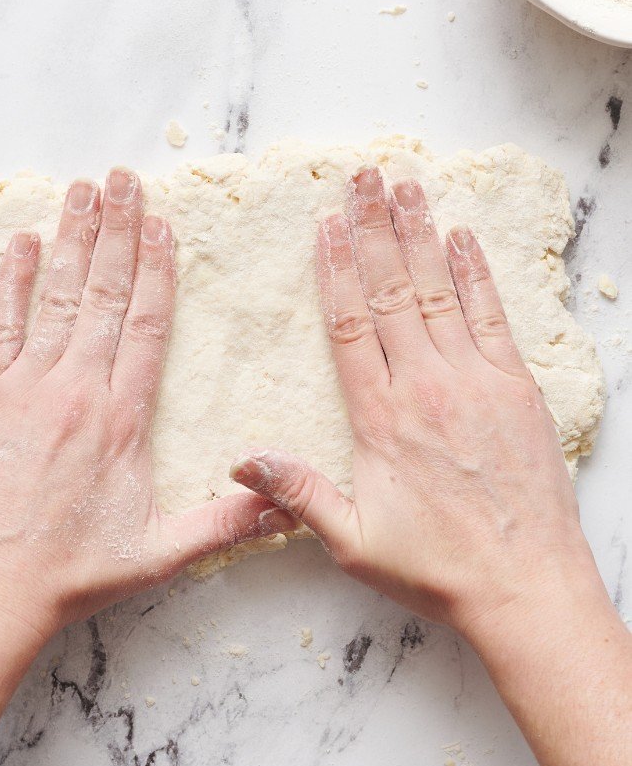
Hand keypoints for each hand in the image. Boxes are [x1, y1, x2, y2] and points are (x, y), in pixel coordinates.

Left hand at [0, 168, 293, 644]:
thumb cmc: (72, 573)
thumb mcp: (159, 553)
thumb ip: (223, 522)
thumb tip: (284, 504)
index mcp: (122, 421)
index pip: (146, 327)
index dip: (156, 271)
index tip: (163, 226)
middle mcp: (76, 392)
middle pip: (104, 295)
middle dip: (116, 232)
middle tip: (124, 178)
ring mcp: (25, 389)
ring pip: (56, 299)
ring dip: (71, 241)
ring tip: (84, 190)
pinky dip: (11, 282)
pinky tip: (23, 243)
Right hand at [229, 167, 594, 639]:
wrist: (525, 587)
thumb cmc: (434, 568)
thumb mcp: (352, 539)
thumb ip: (297, 493)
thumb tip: (240, 462)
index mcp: (382, 419)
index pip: (351, 327)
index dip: (334, 272)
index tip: (323, 226)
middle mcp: (428, 388)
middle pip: (394, 292)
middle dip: (375, 230)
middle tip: (364, 178)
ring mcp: (477, 384)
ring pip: (441, 293)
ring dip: (421, 236)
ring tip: (406, 188)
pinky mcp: (517, 391)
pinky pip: (492, 318)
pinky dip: (477, 275)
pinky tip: (463, 239)